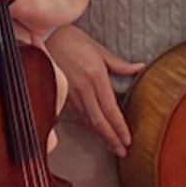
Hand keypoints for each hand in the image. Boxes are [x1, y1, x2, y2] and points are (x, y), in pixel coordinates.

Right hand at [45, 25, 145, 157]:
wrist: (45, 35)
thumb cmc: (72, 39)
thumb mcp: (99, 49)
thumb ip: (119, 64)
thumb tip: (139, 67)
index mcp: (95, 76)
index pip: (110, 109)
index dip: (119, 127)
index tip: (127, 140)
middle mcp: (83, 88)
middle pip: (99, 120)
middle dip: (112, 138)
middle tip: (122, 151)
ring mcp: (70, 92)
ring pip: (88, 120)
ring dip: (100, 135)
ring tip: (111, 146)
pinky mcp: (62, 93)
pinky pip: (78, 114)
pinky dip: (88, 125)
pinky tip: (95, 131)